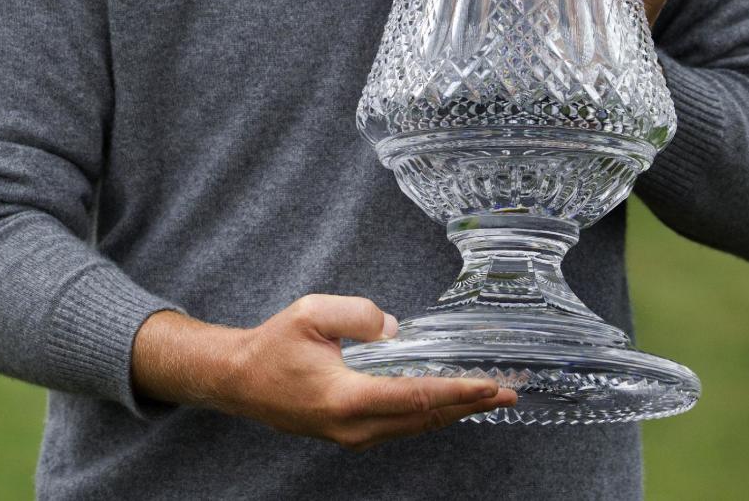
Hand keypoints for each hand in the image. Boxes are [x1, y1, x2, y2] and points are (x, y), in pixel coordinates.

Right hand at [134, 298, 516, 450]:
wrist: (241, 380)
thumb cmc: (273, 345)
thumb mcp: (311, 311)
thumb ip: (356, 313)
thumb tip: (394, 328)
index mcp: (347, 397)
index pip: (415, 396)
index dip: (457, 391)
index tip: (489, 385)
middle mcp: (354, 426)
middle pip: (424, 418)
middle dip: (468, 405)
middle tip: (507, 392)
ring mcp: (352, 436)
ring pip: (414, 426)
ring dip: (453, 410)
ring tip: (487, 397)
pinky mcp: (350, 434)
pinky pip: (400, 426)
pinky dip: (429, 413)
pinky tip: (446, 401)